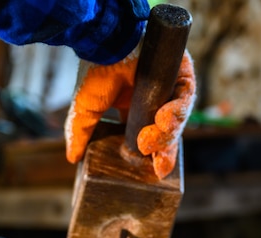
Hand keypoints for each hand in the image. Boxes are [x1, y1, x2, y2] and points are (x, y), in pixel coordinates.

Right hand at [64, 43, 195, 178]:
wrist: (105, 42)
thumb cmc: (95, 69)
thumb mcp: (86, 108)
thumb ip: (81, 132)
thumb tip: (72, 157)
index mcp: (137, 109)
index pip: (153, 138)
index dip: (157, 155)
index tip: (157, 171)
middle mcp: (157, 99)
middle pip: (170, 132)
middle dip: (166, 150)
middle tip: (159, 165)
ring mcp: (171, 86)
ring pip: (179, 118)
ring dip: (168, 133)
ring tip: (151, 140)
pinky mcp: (182, 73)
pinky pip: (187, 96)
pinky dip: (177, 110)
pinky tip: (162, 117)